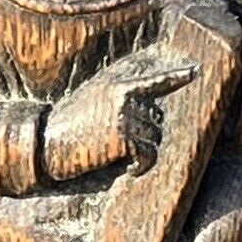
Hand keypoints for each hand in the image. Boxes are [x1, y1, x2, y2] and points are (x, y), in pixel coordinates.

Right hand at [42, 59, 195, 182]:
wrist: (46, 143)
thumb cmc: (69, 127)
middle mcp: (126, 98)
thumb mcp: (93, 103)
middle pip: (155, 122)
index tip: (195, 72)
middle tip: (114, 144)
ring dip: (138, 154)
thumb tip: (151, 111)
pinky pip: (148, 156)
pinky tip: (125, 169)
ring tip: (112, 154)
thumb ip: (119, 101)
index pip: (154, 80)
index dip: (177, 77)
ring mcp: (126, 116)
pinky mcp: (124, 138)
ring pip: (153, 141)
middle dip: (142, 137)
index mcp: (119, 86)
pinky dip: (139, 167)